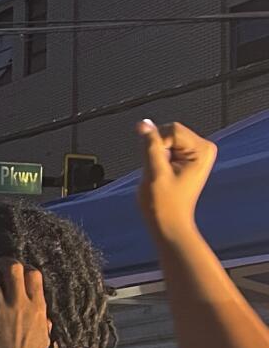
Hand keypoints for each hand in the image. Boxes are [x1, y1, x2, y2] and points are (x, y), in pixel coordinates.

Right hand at [138, 119, 215, 241]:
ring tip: (161, 176)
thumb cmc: (164, 205)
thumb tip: (143, 124)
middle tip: (158, 173)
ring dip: (157, 156)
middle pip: (170, 133)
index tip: (156, 166)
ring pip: (166, 141)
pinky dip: (159, 160)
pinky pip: (168, 149)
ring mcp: (198, 153)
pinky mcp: (189, 159)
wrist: (168, 224)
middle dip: (157, 150)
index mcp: (202, 149)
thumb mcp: (154, 172)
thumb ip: (149, 145)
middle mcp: (204, 148)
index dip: (156, 145)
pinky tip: (163, 175)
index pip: (171, 130)